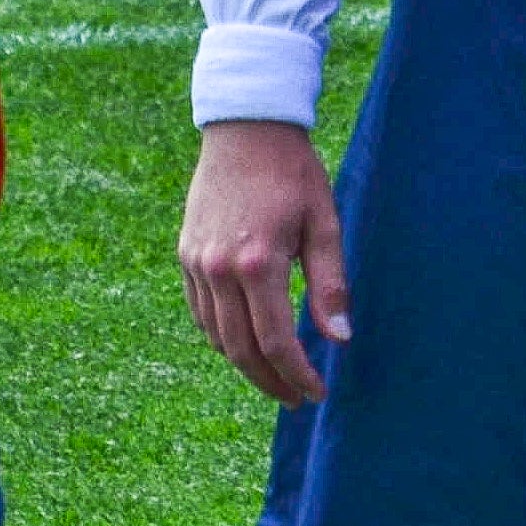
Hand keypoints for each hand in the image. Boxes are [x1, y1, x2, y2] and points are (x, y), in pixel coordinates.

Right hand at [177, 120, 348, 405]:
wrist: (246, 129)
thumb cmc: (293, 173)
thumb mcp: (324, 223)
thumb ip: (330, 285)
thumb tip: (340, 340)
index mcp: (259, 263)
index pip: (277, 342)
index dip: (298, 375)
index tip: (318, 392)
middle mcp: (220, 269)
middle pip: (241, 349)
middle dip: (271, 381)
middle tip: (296, 397)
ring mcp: (197, 263)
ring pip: (216, 336)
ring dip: (245, 364)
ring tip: (274, 375)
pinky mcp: (186, 254)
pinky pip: (200, 312)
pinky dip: (221, 336)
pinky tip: (244, 342)